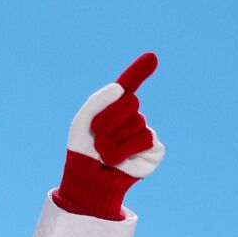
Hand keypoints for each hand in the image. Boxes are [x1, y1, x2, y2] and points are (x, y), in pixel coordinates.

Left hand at [67, 52, 164, 178]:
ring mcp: (144, 132)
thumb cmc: (83, 151)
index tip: (152, 56)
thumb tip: (120, 89)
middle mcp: (132, 117)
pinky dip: (126, 151)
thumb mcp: (82, 123)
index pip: (129, 85)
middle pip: (129, 103)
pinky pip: (144, 140)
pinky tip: (120, 161)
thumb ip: (97, 101)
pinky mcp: (155, 149)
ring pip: (136, 124)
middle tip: (97, 136)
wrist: (88, 180)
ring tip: (105, 153)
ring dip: (113, 141)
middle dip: (108, 119)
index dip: (139, 71)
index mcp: (114, 108)